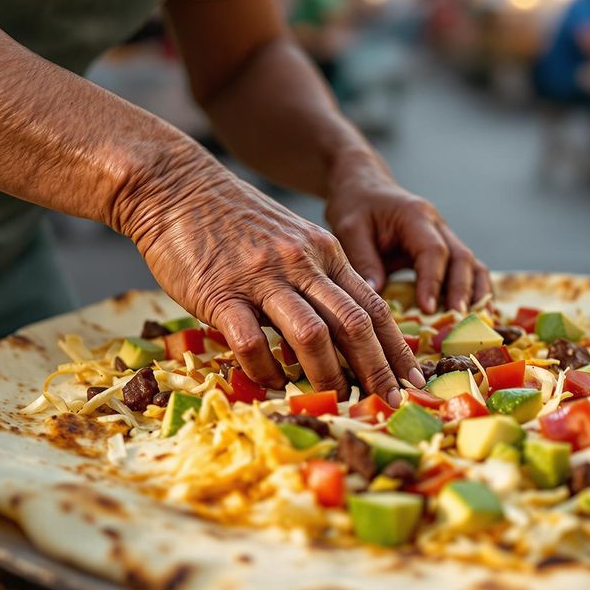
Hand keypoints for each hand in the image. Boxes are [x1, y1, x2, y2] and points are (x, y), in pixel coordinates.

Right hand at [117, 150, 423, 402]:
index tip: (413, 379)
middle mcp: (300, 263)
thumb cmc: (232, 219)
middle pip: (354, 323)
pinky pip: (250, 341)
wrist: (176, 187)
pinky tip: (270, 383)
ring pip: (313, 334)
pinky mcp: (220, 292)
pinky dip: (266, 369)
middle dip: (377, 369)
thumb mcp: (290, 238)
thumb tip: (340, 331)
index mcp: (323, 252)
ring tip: (336, 401)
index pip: (373, 306)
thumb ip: (315, 277)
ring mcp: (261, 277)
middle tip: (390, 403)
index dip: (397, 347)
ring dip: (329, 375)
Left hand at [325, 160, 489, 314]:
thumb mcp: (350, 229)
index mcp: (415, 216)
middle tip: (456, 320)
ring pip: (472, 264)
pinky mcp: (444, 250)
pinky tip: (479, 314)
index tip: (428, 309)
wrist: (364, 188)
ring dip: (476, 293)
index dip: (433, 281)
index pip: (433, 250)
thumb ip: (364, 260)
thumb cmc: (356, 207)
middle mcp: (437, 225)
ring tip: (474, 323)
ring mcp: (445, 237)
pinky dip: (474, 292)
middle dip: (461, 291)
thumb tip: (376, 296)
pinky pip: (467, 270)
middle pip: (461, 258)